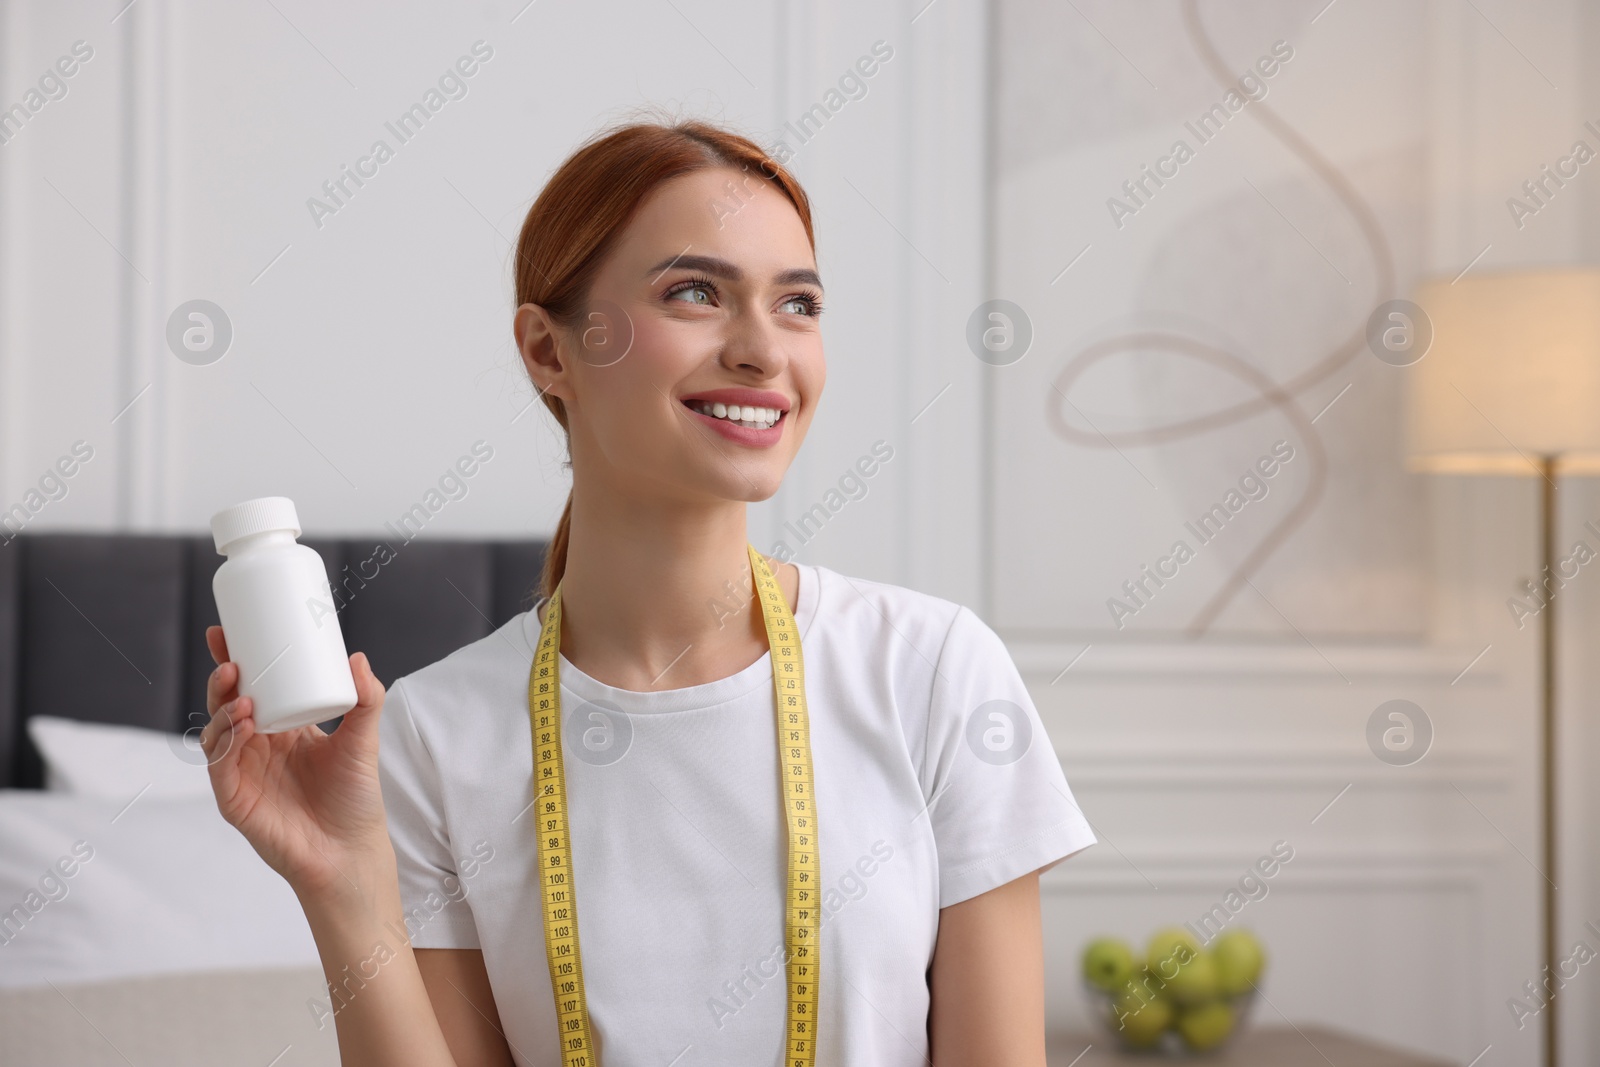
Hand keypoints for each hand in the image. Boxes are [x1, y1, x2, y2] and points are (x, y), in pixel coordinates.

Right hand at [199, 626, 393, 902]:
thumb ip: (366, 699)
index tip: (226, 631)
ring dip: (222, 706)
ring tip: (242, 691)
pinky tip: (241, 721)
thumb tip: (357, 657)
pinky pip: (219, 763)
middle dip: (222, 677)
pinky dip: (225, 739)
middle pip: (227, 703)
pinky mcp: (234, 798)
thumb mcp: (363, 739)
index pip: (252, 686)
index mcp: (283, 729)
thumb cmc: (356, 798)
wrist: (350, 851)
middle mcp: (258, 747)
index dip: (235, 658)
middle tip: (232, 656)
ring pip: (216, 730)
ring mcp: (242, 772)